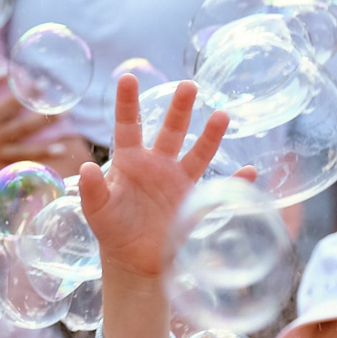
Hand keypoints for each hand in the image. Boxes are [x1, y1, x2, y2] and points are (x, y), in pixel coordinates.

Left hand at [76, 77, 232, 280]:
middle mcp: (158, 164)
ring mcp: (179, 181)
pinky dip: (235, 183)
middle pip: (171, 130)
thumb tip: (87, 169)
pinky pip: (219, 190)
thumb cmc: (112, 229)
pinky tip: (249, 173)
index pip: (129, 125)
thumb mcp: (97, 211)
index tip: (127, 77)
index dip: (128, 103)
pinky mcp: (194, 202)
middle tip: (189, 86)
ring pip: (198, 153)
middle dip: (179, 108)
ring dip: (211, 136)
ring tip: (222, 115)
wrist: (134, 260)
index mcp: (130, 161)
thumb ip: (92, 190)